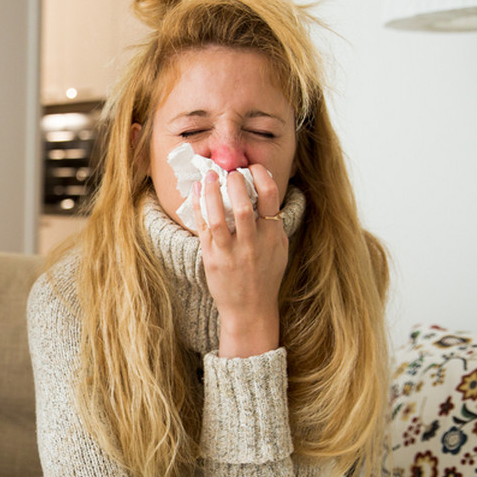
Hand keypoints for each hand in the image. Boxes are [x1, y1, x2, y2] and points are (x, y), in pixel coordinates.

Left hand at [195, 165, 287, 357]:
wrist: (250, 309)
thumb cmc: (265, 277)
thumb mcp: (278, 249)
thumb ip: (273, 224)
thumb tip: (265, 194)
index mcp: (272, 236)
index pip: (270, 198)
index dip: (262, 176)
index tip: (253, 167)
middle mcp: (252, 243)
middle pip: (243, 204)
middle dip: (235, 181)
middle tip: (230, 171)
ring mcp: (230, 251)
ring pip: (219, 215)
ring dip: (213, 191)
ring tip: (210, 176)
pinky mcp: (211, 258)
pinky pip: (203, 227)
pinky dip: (199, 206)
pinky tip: (198, 192)